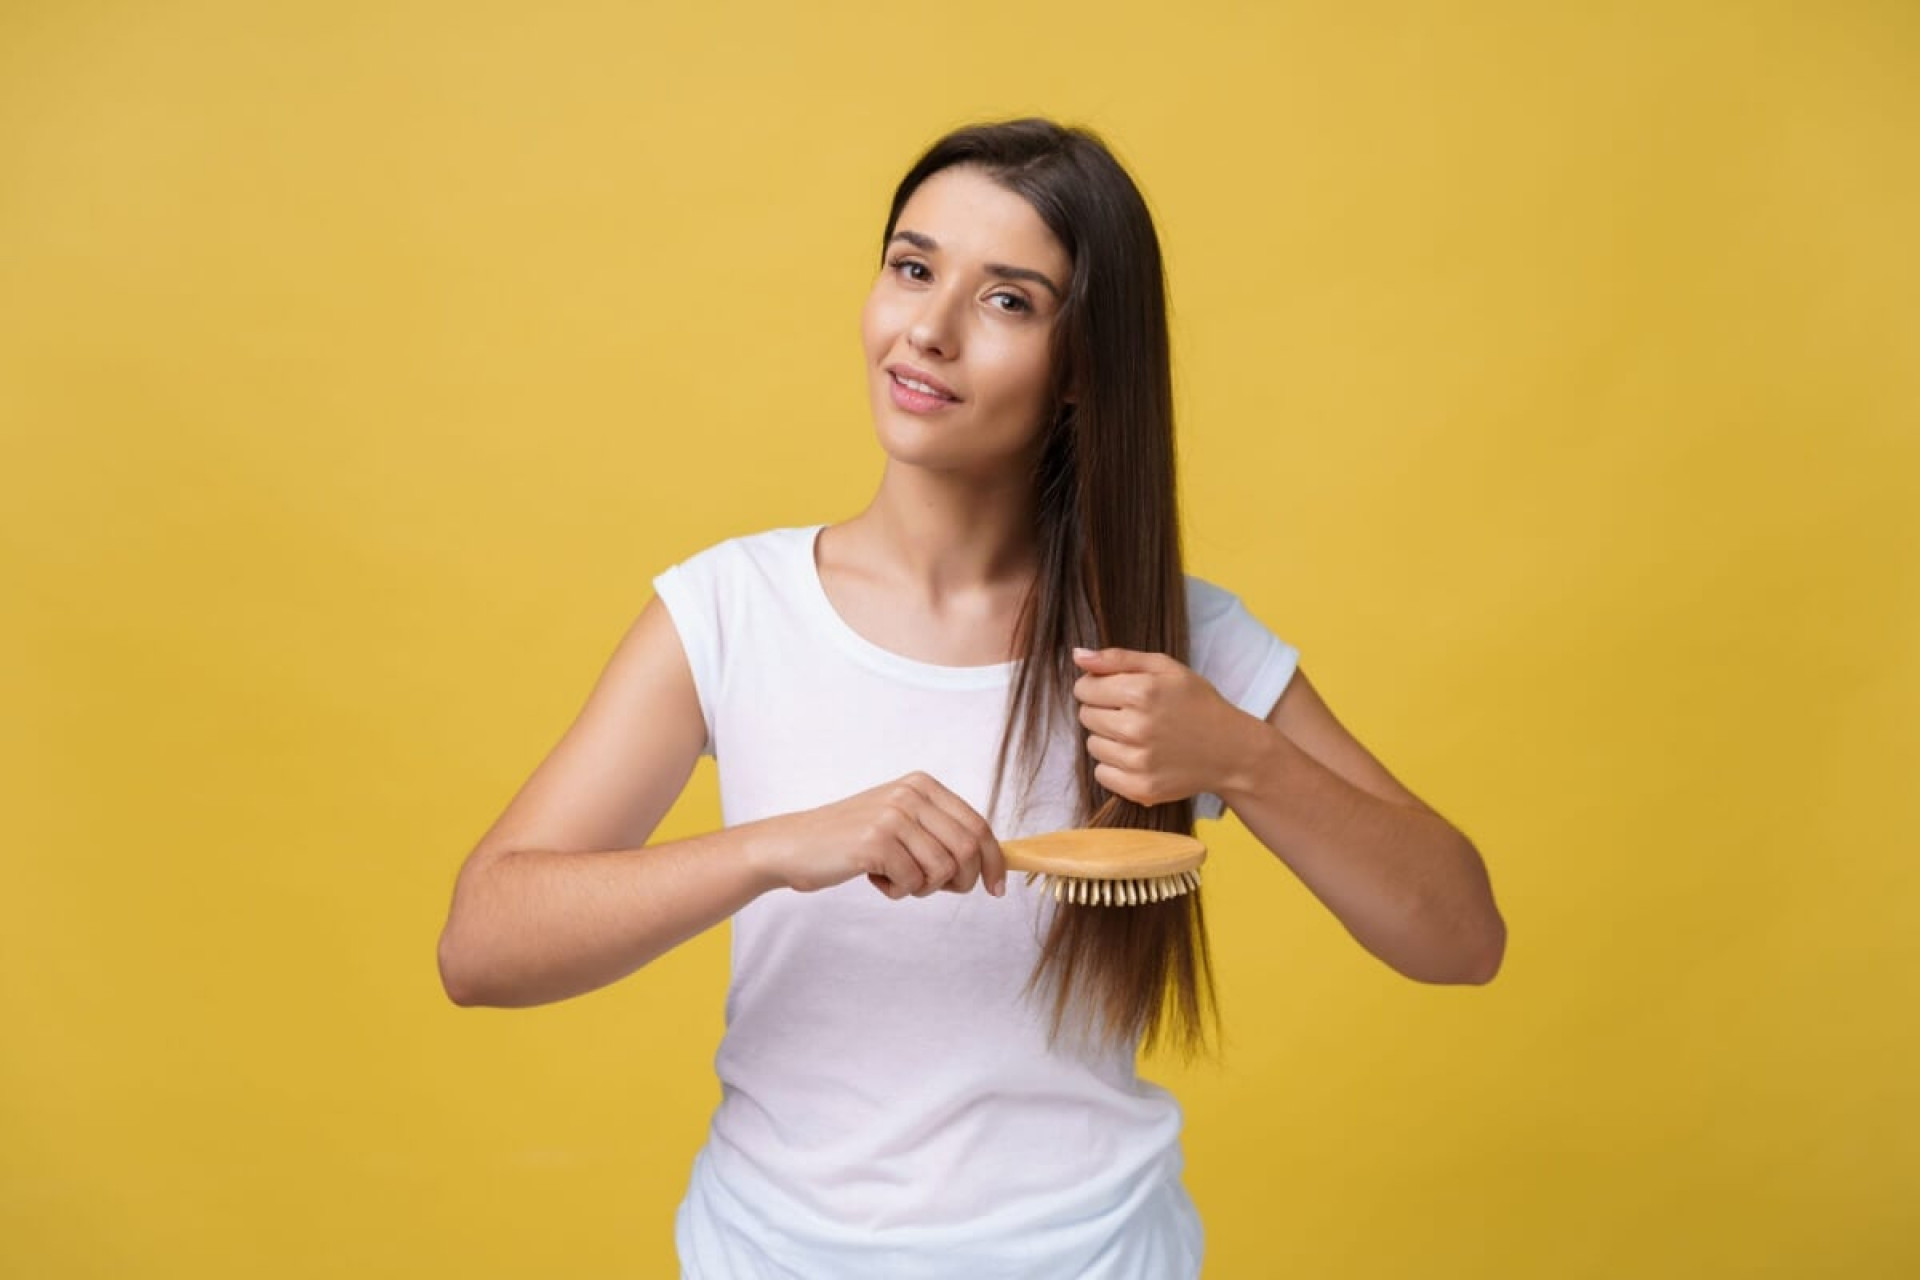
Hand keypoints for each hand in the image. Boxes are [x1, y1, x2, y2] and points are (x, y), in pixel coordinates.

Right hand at [755, 772, 1006, 899]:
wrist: (793, 845)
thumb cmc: (849, 840)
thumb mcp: (900, 821)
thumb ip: (939, 832)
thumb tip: (989, 861)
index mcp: (922, 785)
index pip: (978, 825)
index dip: (993, 861)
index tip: (996, 888)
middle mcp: (911, 794)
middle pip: (967, 849)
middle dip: (960, 881)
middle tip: (933, 888)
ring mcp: (893, 815)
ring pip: (942, 870)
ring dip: (923, 887)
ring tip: (896, 878)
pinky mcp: (876, 841)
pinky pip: (912, 882)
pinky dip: (898, 891)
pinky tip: (875, 878)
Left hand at [1071, 647, 1253, 807]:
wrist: (1232, 750)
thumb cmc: (1197, 703)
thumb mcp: (1166, 668)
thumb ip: (1118, 658)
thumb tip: (1077, 655)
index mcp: (1142, 692)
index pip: (1084, 688)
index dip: (1097, 687)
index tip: (1116, 691)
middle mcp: (1137, 727)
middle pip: (1086, 716)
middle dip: (1103, 711)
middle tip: (1132, 714)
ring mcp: (1139, 761)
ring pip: (1093, 745)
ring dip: (1109, 739)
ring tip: (1139, 736)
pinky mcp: (1141, 788)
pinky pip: (1102, 774)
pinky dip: (1115, 767)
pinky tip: (1139, 757)